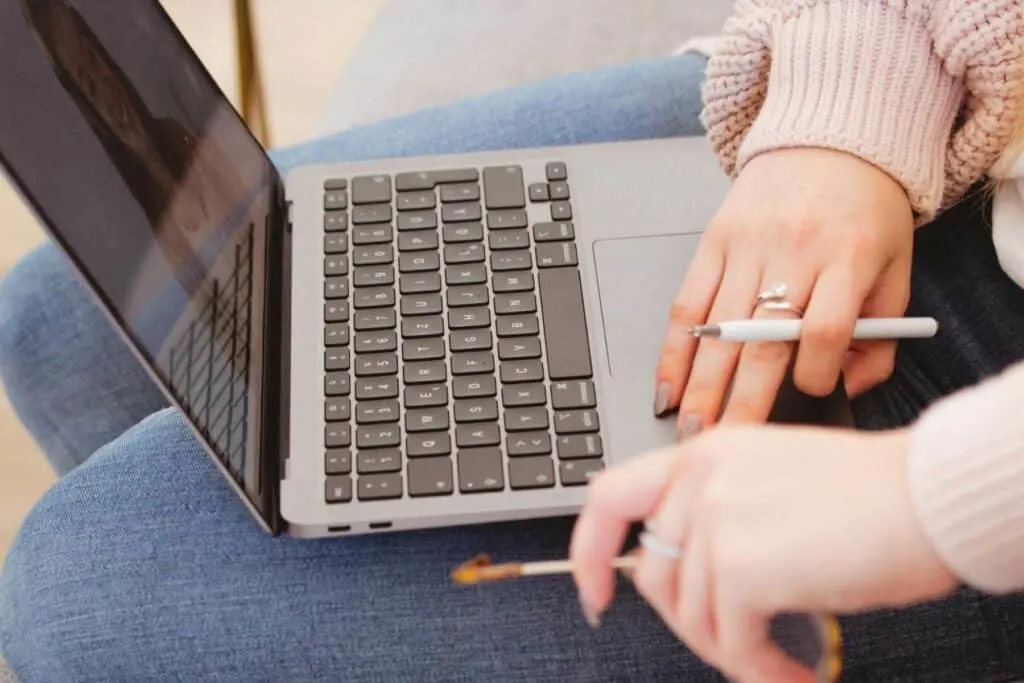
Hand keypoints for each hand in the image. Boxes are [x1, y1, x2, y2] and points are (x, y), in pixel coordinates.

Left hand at [570, 426, 957, 681]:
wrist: (930, 494)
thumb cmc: (871, 493)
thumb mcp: (774, 477)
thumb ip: (720, 509)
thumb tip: (691, 571)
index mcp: (704, 453)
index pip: (609, 495)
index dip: (589, 550)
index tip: (595, 592)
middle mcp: (700, 479)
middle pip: (652, 574)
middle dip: (689, 621)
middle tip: (735, 642)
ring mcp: (717, 520)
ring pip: (690, 614)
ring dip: (733, 650)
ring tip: (777, 659)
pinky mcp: (744, 566)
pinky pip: (732, 641)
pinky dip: (761, 668)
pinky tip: (794, 672)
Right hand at [654, 149, 914, 432]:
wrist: (831, 141)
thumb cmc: (867, 211)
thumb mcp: (897, 268)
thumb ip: (881, 335)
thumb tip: (847, 388)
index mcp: (847, 257)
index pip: (826, 328)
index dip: (816, 373)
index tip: (810, 396)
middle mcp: (792, 252)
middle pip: (762, 339)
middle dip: (740, 399)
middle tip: (724, 443)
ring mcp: (746, 247)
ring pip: (718, 329)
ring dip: (699, 384)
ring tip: (690, 426)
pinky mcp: (713, 242)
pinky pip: (687, 304)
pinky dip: (673, 349)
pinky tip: (666, 384)